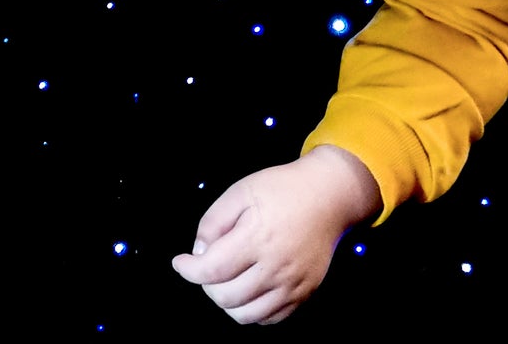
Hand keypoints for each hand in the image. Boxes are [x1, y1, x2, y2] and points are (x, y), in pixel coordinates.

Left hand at [171, 149, 380, 324]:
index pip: (212, 270)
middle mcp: (275, 267)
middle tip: (206, 267)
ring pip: (246, 315)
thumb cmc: (281, 189)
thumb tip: (199, 252)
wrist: (327, 198)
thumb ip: (214, 221)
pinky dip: (251, 310)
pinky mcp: (304, 294)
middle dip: (206, 285)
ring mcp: (292, 285)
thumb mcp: (241, 191)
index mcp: (256, 238)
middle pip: (226, 297)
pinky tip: (246, 289)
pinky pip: (270, 318)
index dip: (189, 270)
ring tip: (224, 280)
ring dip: (226, 302)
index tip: (180, 262)